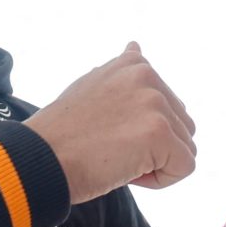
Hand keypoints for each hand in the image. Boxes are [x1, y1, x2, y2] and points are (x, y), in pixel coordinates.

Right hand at [26, 44, 196, 202]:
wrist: (41, 159)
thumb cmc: (61, 134)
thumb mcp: (91, 86)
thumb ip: (120, 74)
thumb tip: (136, 46)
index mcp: (134, 64)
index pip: (166, 108)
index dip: (140, 131)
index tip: (106, 133)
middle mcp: (146, 76)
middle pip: (181, 127)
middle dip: (154, 148)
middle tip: (111, 150)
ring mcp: (154, 102)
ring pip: (184, 148)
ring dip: (156, 163)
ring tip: (117, 159)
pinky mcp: (159, 132)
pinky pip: (184, 167)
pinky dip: (159, 180)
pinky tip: (126, 171)